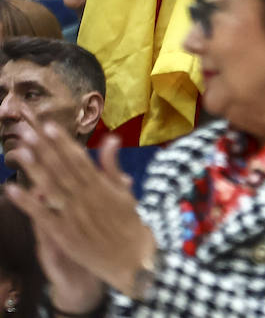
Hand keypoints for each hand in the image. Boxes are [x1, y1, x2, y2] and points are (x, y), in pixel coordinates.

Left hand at [5, 123, 157, 299]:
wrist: (130, 260)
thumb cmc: (129, 224)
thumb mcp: (126, 193)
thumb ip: (113, 167)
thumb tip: (111, 139)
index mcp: (102, 186)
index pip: (79, 160)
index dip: (63, 143)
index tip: (50, 126)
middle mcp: (85, 198)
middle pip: (61, 169)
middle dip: (44, 149)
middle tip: (27, 131)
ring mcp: (72, 215)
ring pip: (49, 188)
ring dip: (33, 169)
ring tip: (19, 151)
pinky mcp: (62, 234)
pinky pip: (41, 215)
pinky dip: (26, 201)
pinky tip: (12, 188)